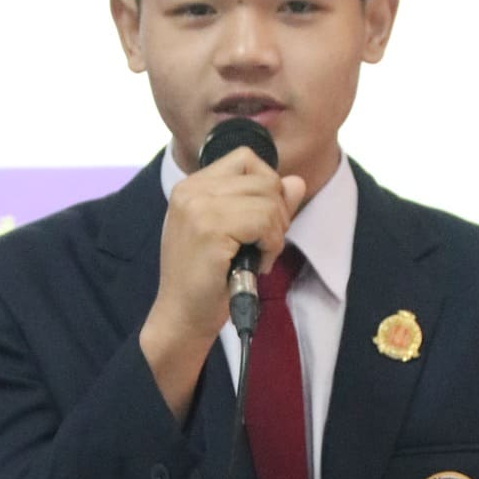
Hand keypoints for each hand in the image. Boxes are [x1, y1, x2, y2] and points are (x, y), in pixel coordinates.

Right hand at [151, 147, 306, 350]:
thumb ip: (265, 204)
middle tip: (264, 246)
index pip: (246, 160)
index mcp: (192, 186)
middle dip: (277, 213)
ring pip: (268, 198)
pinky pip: (264, 221)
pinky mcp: (209, 230)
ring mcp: (198, 208)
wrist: (182, 318)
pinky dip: (271, 245)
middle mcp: (191, 190)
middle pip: (263, 178)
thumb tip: (296, 181)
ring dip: (275, 232)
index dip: (267, 189)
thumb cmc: (208, 280)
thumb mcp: (236, 235)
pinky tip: (258, 264)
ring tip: (257, 258)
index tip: (261, 223)